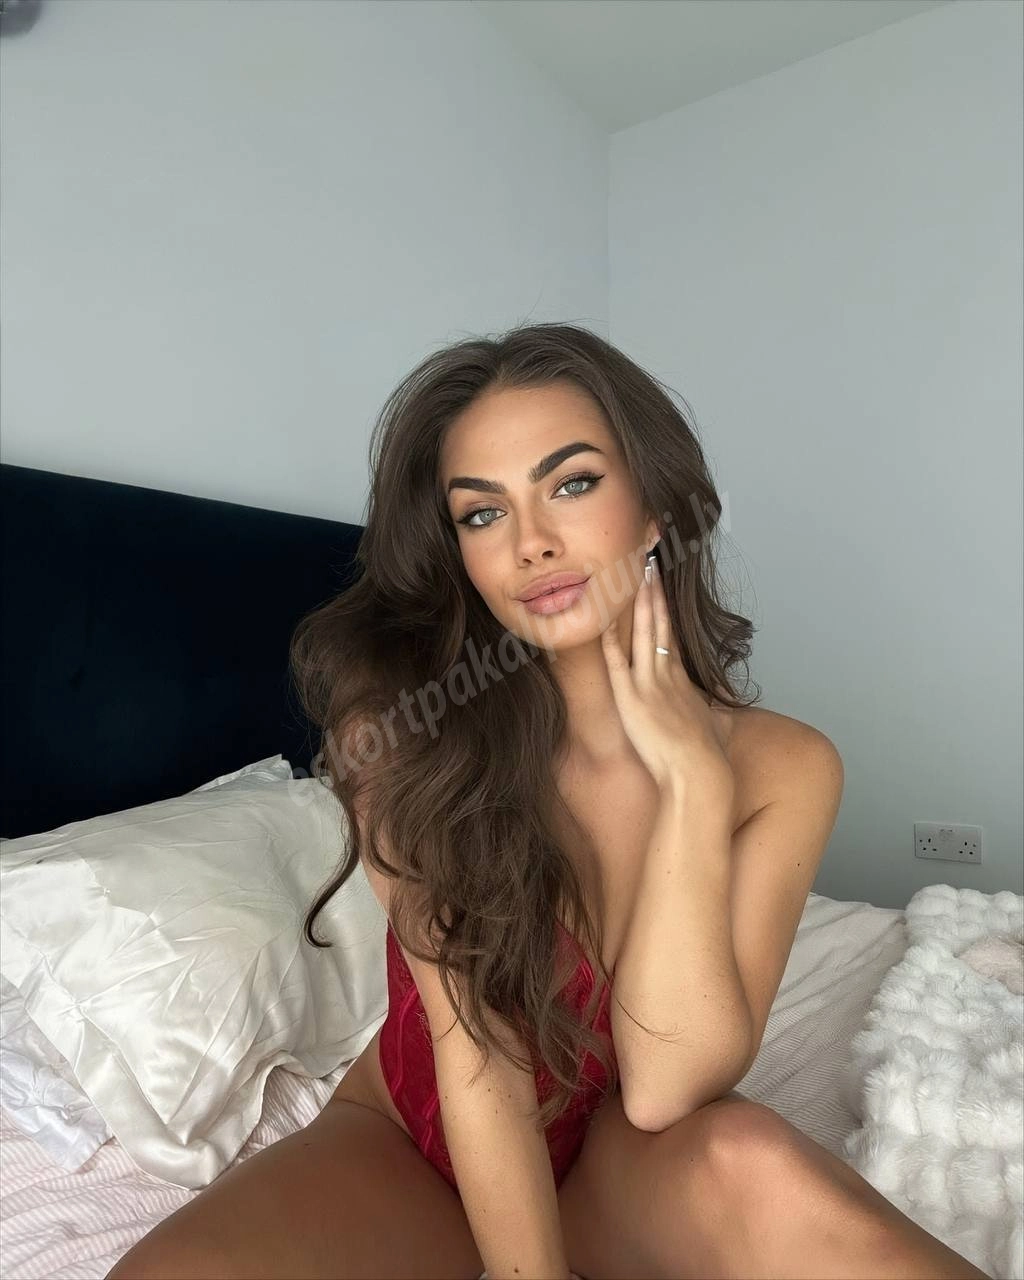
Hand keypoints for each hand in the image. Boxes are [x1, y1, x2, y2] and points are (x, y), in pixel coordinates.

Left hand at [600, 551, 735, 802]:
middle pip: (659, 623)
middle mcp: (666, 674)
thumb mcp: (718, 728)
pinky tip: (604, 618)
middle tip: (648, 562)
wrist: (699, 774)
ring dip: (639, 603)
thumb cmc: (709, 757)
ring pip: (642, 633)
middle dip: (653, 592)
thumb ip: (716, 717)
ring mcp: (649, 683)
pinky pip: (617, 662)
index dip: (665, 608)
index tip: (660, 585)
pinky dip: (610, 640)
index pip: (670, 634)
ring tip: (635, 574)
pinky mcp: (632, 698)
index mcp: (683, 679)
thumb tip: (721, 717)